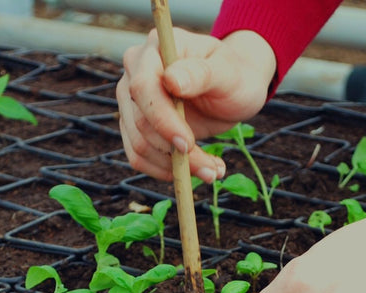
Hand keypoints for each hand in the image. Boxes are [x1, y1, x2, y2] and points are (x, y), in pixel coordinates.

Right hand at [117, 28, 275, 182]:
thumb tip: (171, 80)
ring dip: (175, 168)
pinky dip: (168, 171)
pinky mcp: (134, 126)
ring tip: (212, 171)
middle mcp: (135, 71)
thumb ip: (201, 73)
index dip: (162, 119)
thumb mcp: (228, 72)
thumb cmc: (234, 76)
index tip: (188, 144)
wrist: (234, 90)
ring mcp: (131, 100)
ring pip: (139, 146)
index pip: (143, 87)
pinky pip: (139, 157)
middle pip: (139, 122)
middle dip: (175, 153)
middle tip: (213, 170)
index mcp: (156, 48)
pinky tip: (198, 169)